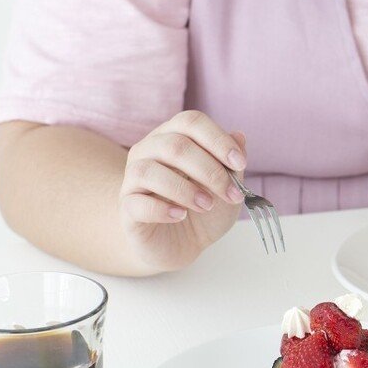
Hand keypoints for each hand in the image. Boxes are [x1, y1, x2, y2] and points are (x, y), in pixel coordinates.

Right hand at [118, 110, 247, 271]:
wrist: (181, 245)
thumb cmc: (202, 211)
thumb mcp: (226, 187)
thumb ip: (231, 163)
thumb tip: (239, 136)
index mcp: (173, 137)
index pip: (191, 122)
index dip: (218, 140)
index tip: (240, 163)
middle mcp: (148, 151)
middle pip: (174, 145)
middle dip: (209, 170)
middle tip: (230, 194)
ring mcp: (133, 179)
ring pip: (149, 170)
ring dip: (185, 189)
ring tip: (207, 205)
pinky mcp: (127, 207)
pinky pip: (137, 202)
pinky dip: (161, 209)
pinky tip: (180, 215)